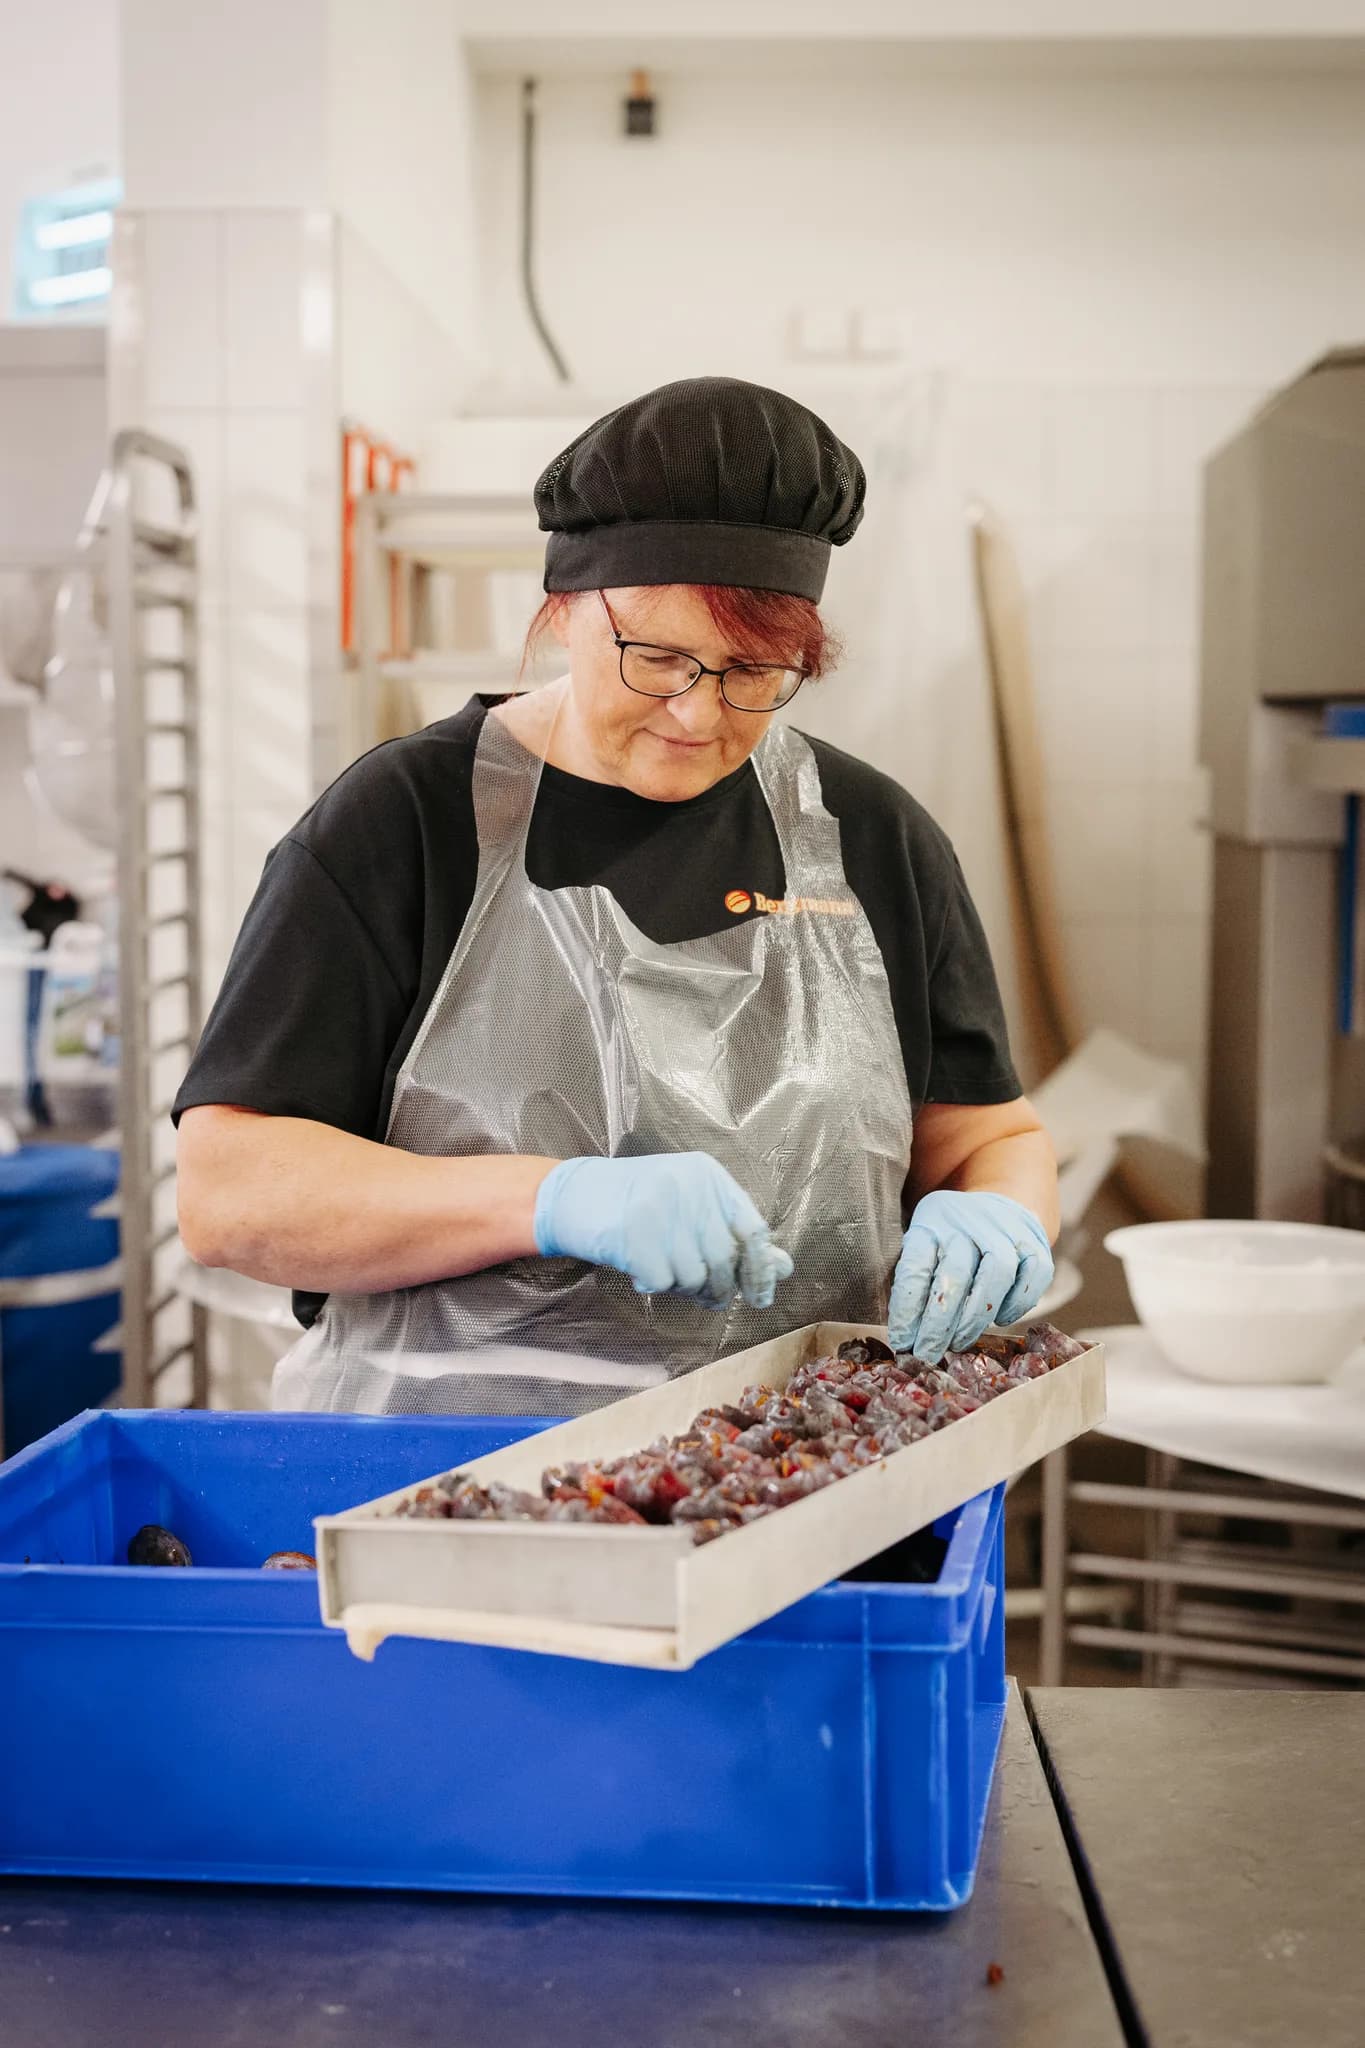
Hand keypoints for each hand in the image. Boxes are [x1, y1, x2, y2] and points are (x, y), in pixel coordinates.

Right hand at [533, 1153, 793, 1310]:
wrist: (572, 1196)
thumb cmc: (637, 1204)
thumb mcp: (690, 1209)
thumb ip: (733, 1234)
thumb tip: (783, 1268)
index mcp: (708, 1175)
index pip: (754, 1229)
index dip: (760, 1268)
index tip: (760, 1295)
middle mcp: (688, 1187)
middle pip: (726, 1258)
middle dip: (719, 1286)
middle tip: (704, 1294)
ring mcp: (660, 1208)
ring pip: (695, 1275)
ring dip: (684, 1286)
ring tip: (664, 1270)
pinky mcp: (634, 1233)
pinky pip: (664, 1281)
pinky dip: (655, 1284)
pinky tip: (641, 1268)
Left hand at [888, 1190, 1052, 1363]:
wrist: (999, 1203)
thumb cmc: (952, 1239)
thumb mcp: (924, 1245)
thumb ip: (916, 1282)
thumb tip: (905, 1336)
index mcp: (931, 1221)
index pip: (916, 1266)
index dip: (907, 1309)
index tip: (901, 1340)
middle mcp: (967, 1221)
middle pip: (955, 1274)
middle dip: (938, 1324)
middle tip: (927, 1354)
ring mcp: (1005, 1229)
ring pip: (997, 1273)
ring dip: (976, 1318)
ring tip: (958, 1343)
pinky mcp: (1035, 1242)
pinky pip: (1034, 1275)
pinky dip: (1017, 1304)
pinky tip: (999, 1319)